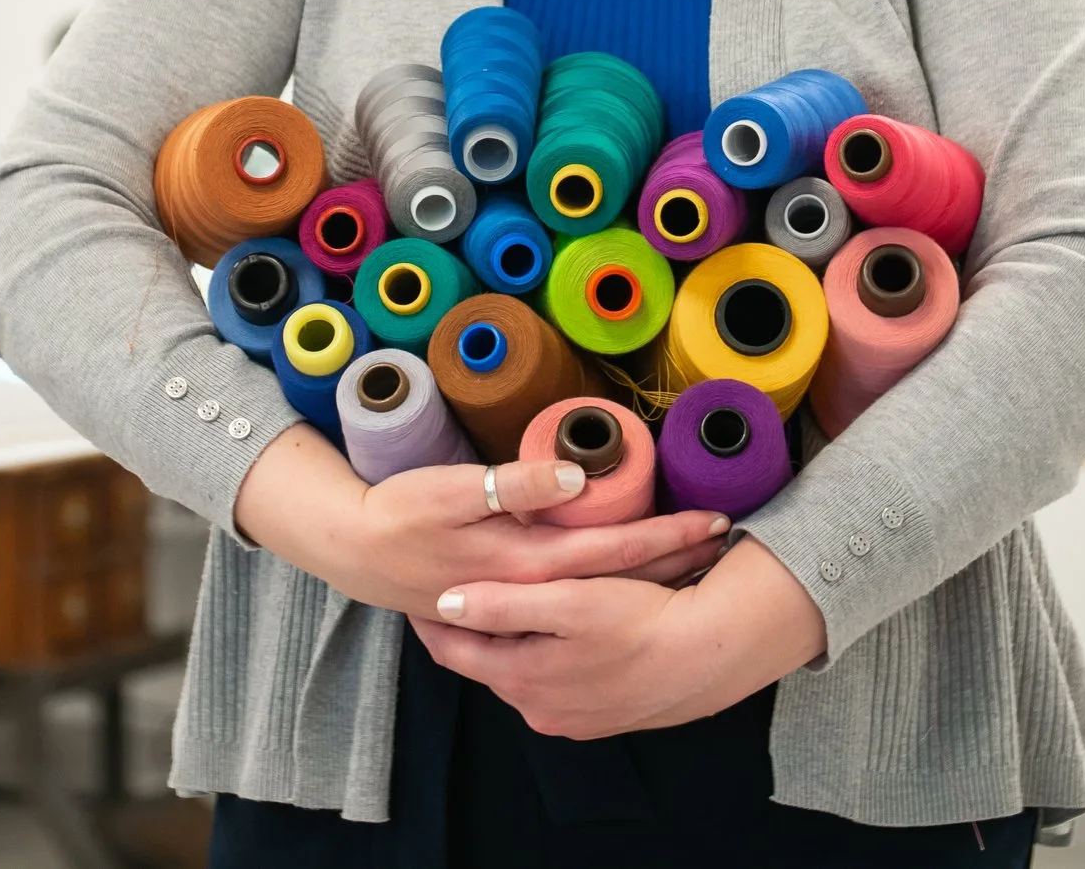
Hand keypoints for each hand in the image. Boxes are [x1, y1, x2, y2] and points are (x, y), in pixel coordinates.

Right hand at [233, 423, 729, 619]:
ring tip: (699, 564)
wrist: (358, 550)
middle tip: (726, 542)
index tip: (712, 519)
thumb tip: (574, 479)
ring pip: (603, 596)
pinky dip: (614, 594)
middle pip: (620, 580)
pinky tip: (638, 588)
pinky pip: (575, 604)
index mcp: (527, 562)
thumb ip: (515, 486)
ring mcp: (523, 605)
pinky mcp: (510, 606)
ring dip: (652, 581)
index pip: (615, 550)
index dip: (666, 534)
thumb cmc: (403, 512)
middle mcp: (534, 590)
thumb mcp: (452, 490)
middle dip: (675, 561)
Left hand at [409, 536, 827, 738]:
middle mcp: (541, 708)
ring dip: (515, 639)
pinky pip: (559, 679)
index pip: (455, 651)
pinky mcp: (602, 713)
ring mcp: (573, 717)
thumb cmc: (639, 621)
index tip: (419, 593)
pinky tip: (561, 626)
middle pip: (490, 661)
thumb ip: (501, 603)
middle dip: (475, 628)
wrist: (711, 656)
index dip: (435, 620)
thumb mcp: (567, 600)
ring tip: (506, 601)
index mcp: (523, 678)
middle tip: (458, 592)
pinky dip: (549, 652)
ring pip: (526, 669)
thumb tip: (446, 602)